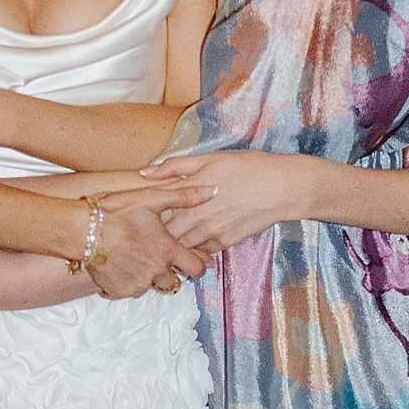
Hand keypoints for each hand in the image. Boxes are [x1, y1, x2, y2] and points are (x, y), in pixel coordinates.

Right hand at [90, 183, 213, 298]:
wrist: (82, 230)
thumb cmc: (115, 212)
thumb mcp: (152, 198)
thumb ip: (184, 197)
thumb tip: (212, 191)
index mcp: (167, 250)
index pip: (195, 267)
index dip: (197, 264)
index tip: (193, 261)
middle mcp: (156, 271)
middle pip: (174, 282)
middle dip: (169, 272)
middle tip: (155, 257)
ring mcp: (137, 283)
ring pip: (150, 286)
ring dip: (146, 277)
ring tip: (134, 259)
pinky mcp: (119, 291)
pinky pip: (129, 291)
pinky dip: (126, 282)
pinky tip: (119, 266)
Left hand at [140, 149, 316, 251]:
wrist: (283, 188)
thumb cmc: (248, 167)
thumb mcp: (210, 158)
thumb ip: (174, 166)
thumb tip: (145, 172)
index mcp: (187, 193)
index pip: (151, 208)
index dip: (136, 211)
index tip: (125, 211)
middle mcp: (195, 217)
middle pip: (162, 233)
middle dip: (152, 233)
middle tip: (145, 229)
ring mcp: (210, 233)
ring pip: (180, 246)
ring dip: (173, 243)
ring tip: (168, 237)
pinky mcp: (225, 243)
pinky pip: (201, 250)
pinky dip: (195, 247)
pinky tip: (196, 238)